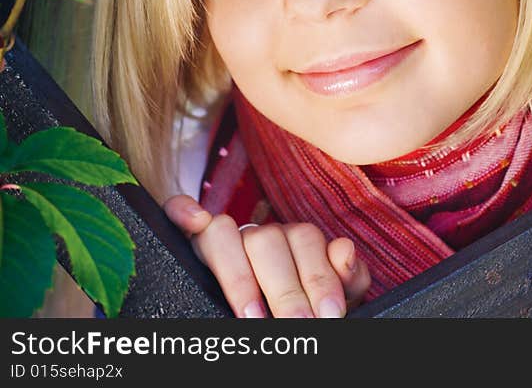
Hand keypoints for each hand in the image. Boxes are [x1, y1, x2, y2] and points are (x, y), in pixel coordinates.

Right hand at [164, 195, 370, 317]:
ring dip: (238, 276)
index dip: (319, 277)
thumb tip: (343, 251)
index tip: (329, 315)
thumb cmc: (306, 308)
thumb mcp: (334, 297)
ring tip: (253, 316)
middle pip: (268, 241)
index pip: (306, 240)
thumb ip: (346, 277)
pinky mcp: (192, 241)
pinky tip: (194, 220)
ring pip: (225, 231)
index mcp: (296, 240)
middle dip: (285, 290)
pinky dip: (183, 210)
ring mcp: (225, 236)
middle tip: (297, 327)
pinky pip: (179, 210)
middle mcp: (261, 234)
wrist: (282, 323)